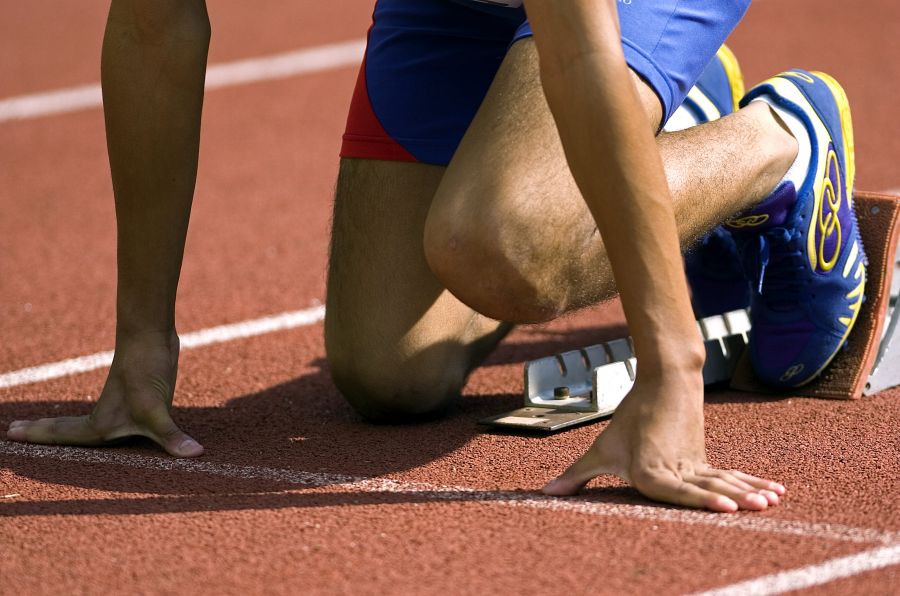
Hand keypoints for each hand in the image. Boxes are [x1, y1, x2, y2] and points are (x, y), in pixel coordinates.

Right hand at [6, 331, 202, 456]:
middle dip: (45, 434)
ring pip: (92, 425)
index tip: (10, 433)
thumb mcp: (157, 408)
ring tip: (50, 431)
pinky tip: (112, 427)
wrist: (152, 334)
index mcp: (101, 424)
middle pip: (68, 430)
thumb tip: (196, 455)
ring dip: (71, 429)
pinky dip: (111, 426)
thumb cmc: (146, 369)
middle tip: (13, 430)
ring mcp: (123, 407)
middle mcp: (108, 417)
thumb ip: (170, 436)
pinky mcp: (142, 399)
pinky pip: (122, 421)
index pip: (64, 436)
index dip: (40, 438)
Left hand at [542, 371, 784, 511]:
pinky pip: (730, 474)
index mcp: (651, 471)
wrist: (663, 381)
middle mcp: (676, 469)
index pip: (678, 491)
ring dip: (749, 491)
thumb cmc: (628, 421)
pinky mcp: (704, 459)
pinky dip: (752, 482)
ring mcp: (694, 463)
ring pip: (724, 480)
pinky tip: (776, 492)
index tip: (727, 507)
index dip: (703, 500)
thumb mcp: (600, 450)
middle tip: (759, 507)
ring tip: (772, 501)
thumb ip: (576, 476)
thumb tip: (545, 494)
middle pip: (708, 487)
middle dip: (736, 498)